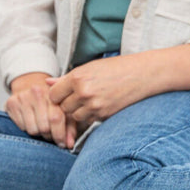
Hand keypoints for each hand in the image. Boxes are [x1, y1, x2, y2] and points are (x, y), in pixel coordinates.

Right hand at [5, 71, 77, 148]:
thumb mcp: (63, 111)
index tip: (62, 144)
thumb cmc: (49, 101)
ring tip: (40, 127)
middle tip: (49, 134)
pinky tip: (30, 122)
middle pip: (44, 126)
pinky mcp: (12, 103)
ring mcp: (23, 97)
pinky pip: (21, 127)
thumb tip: (68, 144)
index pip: (56, 118)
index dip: (59, 135)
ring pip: (32, 129)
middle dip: (48, 136)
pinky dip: (27, 128)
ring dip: (38, 133)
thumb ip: (69, 128)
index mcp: (53, 93)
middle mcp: (37, 92)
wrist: (29, 86)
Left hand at [46, 45, 189, 126]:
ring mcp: (95, 106)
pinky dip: (90, 116)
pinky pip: (88, 120)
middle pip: (62, 108)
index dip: (56, 96)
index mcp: (77, 78)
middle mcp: (84, 92)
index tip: (62, 94)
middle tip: (76, 98)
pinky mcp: (105, 115)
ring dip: (78, 112)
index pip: (53, 95)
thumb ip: (66, 79)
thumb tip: (46, 83)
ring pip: (74, 117)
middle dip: (66, 105)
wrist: (143, 74)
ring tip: (89, 101)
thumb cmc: (115, 68)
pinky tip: (98, 106)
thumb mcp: (89, 68)